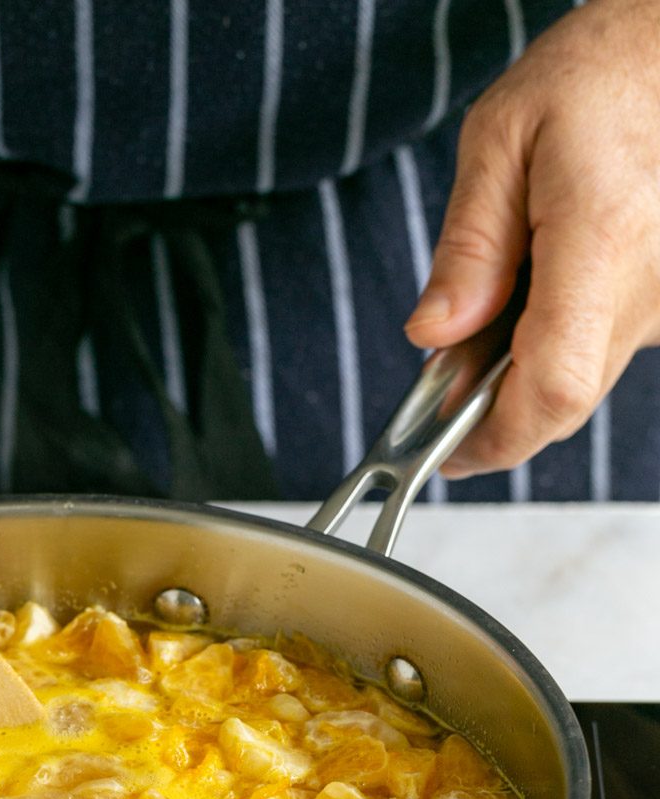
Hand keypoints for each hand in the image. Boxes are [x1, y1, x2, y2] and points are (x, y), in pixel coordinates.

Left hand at [404, 0, 659, 476]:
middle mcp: (649, 285)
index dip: (494, 437)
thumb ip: (467, 247)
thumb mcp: (501, 137)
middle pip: (562, 401)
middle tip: (444, 378)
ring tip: (496, 305)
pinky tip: (538, 291)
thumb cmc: (599, 76)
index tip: (444, 450)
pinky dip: (555, 344)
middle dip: (492, 409)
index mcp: (603, 242)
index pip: (551, 388)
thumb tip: (433, 336)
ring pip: (580, 380)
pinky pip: (600, 349)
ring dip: (523, 372)